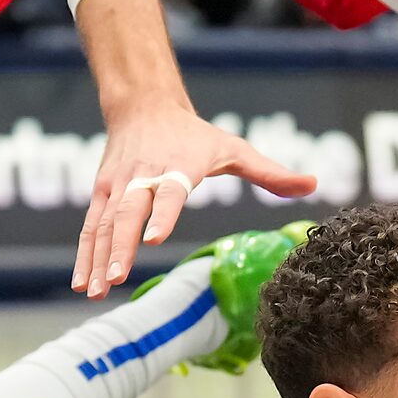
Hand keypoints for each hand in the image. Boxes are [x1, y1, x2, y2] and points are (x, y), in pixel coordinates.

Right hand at [74, 99, 315, 298]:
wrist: (144, 106)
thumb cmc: (193, 134)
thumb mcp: (234, 147)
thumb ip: (270, 172)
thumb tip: (314, 184)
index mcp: (177, 166)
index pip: (169, 192)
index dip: (161, 214)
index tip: (152, 239)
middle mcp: (143, 175)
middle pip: (128, 211)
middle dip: (120, 245)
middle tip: (118, 277)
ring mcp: (118, 185)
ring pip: (103, 223)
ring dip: (98, 257)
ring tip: (95, 291)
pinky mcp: (102, 193)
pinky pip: (92, 227)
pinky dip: (86, 255)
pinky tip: (84, 284)